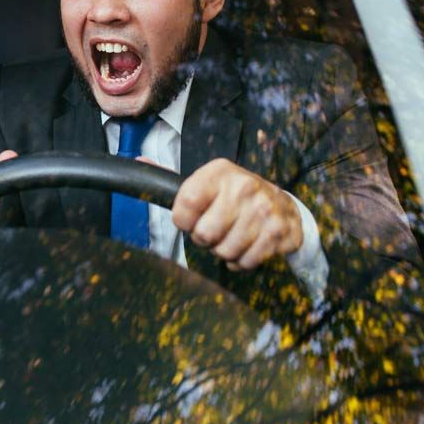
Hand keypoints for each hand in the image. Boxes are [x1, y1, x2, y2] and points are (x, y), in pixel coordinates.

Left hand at [172, 158, 302, 270]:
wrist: (283, 205)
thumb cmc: (234, 197)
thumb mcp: (207, 182)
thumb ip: (173, 180)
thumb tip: (140, 161)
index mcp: (220, 171)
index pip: (186, 202)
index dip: (183, 220)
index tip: (190, 219)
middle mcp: (244, 187)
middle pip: (204, 233)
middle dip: (205, 239)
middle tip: (215, 230)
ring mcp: (264, 210)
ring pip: (224, 251)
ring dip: (224, 251)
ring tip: (232, 236)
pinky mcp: (278, 232)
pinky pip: (245, 262)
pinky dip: (242, 261)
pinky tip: (247, 246)